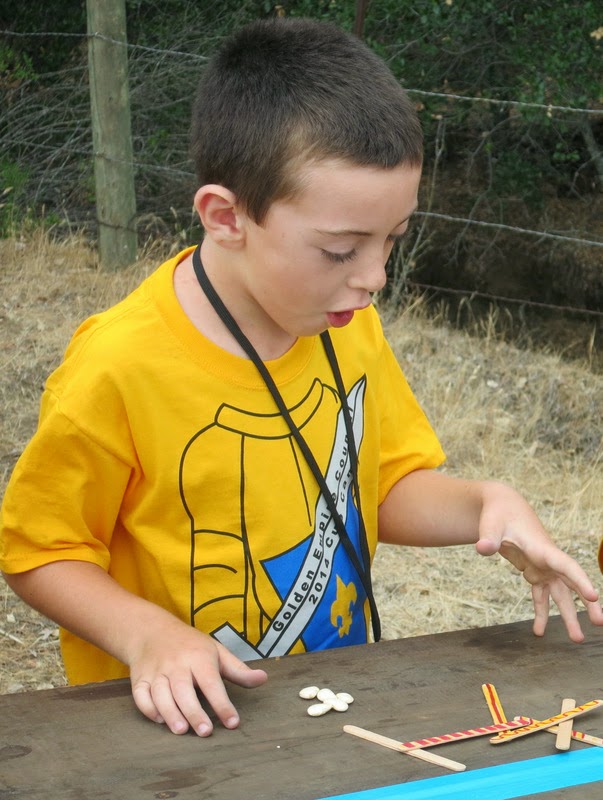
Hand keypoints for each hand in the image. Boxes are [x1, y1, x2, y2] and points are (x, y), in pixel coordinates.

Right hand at [128, 614, 267, 736]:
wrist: (152, 630)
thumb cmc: (190, 645)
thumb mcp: (216, 651)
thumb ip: (238, 669)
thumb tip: (263, 679)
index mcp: (198, 657)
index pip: (212, 682)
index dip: (222, 703)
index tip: (233, 722)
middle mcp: (176, 664)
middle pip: (184, 690)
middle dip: (194, 712)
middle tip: (206, 731)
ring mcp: (156, 672)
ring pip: (161, 694)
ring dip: (170, 713)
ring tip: (182, 731)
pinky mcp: (139, 679)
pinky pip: (141, 696)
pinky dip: (149, 709)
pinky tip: (160, 720)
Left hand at [475, 482, 602, 641]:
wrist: (503, 507)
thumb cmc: (499, 514)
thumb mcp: (491, 524)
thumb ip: (488, 537)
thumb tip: (482, 549)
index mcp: (543, 548)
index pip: (567, 566)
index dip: (581, 581)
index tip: (594, 597)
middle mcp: (548, 560)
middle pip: (572, 583)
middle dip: (586, 603)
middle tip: (599, 624)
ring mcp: (543, 567)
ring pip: (560, 594)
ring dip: (567, 616)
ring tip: (576, 639)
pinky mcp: (534, 571)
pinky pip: (541, 596)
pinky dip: (541, 612)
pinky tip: (539, 632)